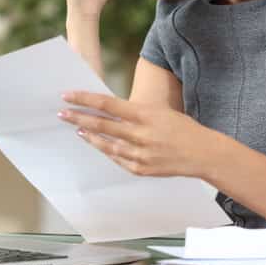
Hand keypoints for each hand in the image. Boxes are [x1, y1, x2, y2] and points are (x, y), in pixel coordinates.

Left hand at [57, 92, 214, 178]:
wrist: (203, 154)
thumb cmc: (182, 128)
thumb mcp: (160, 111)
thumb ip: (135, 112)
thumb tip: (109, 109)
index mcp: (145, 115)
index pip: (107, 104)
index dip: (85, 99)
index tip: (68, 95)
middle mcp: (140, 135)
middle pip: (102, 124)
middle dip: (79, 118)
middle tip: (62, 113)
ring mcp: (140, 154)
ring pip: (106, 144)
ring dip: (89, 136)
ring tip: (76, 129)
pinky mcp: (142, 169)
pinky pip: (117, 159)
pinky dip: (105, 150)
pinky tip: (96, 144)